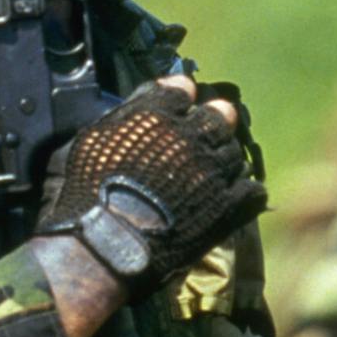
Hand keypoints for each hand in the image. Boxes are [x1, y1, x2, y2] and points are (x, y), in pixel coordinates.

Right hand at [27, 76, 254, 336]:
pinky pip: (252, 190)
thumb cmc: (85, 196)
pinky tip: (231, 197)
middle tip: (204, 134)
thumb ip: (123, 114)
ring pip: (236, 151)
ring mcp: (211, 172)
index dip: (181, 96)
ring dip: (225, 157)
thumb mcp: (91, 142)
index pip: (182, 88)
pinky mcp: (225, 207)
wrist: (102, 248)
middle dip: (213, 120)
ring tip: (213, 171)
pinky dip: (243, 191)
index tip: (180, 103)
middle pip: (220, 114)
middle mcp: (190, 137)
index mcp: (156, 116)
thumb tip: (145, 96)